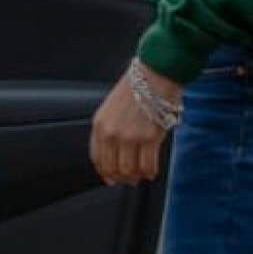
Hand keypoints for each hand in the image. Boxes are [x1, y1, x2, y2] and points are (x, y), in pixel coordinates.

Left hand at [90, 67, 180, 186]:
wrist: (155, 73)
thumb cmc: (137, 87)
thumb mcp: (111, 108)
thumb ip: (110, 130)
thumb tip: (114, 153)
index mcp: (100, 124)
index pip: (97, 158)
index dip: (105, 172)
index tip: (111, 178)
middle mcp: (112, 133)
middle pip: (113, 168)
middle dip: (122, 177)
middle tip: (130, 179)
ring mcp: (130, 137)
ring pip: (130, 170)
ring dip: (137, 176)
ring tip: (142, 175)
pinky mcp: (150, 138)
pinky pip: (148, 165)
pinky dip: (150, 172)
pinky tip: (152, 171)